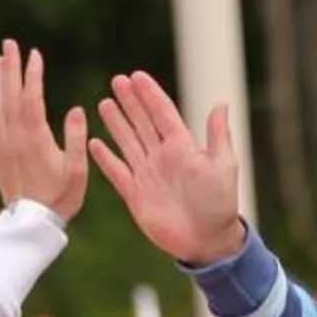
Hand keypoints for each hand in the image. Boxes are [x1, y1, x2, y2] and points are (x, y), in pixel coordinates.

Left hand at [0, 39, 88, 224]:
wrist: (32, 223)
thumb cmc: (60, 197)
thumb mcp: (77, 170)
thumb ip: (74, 139)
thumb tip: (74, 110)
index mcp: (34, 139)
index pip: (31, 99)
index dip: (32, 76)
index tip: (35, 54)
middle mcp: (13, 138)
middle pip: (9, 96)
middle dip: (10, 68)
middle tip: (10, 43)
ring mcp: (0, 145)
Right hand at [91, 71, 246, 266]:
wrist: (207, 240)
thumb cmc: (220, 204)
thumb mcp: (223, 166)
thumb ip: (218, 135)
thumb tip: (221, 102)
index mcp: (183, 147)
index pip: (163, 113)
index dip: (150, 94)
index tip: (137, 75)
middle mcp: (162, 157)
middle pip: (142, 122)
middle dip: (130, 101)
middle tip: (116, 80)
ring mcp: (147, 174)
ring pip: (127, 142)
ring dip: (116, 123)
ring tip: (104, 103)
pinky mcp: (135, 194)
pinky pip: (116, 172)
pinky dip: (105, 159)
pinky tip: (93, 143)